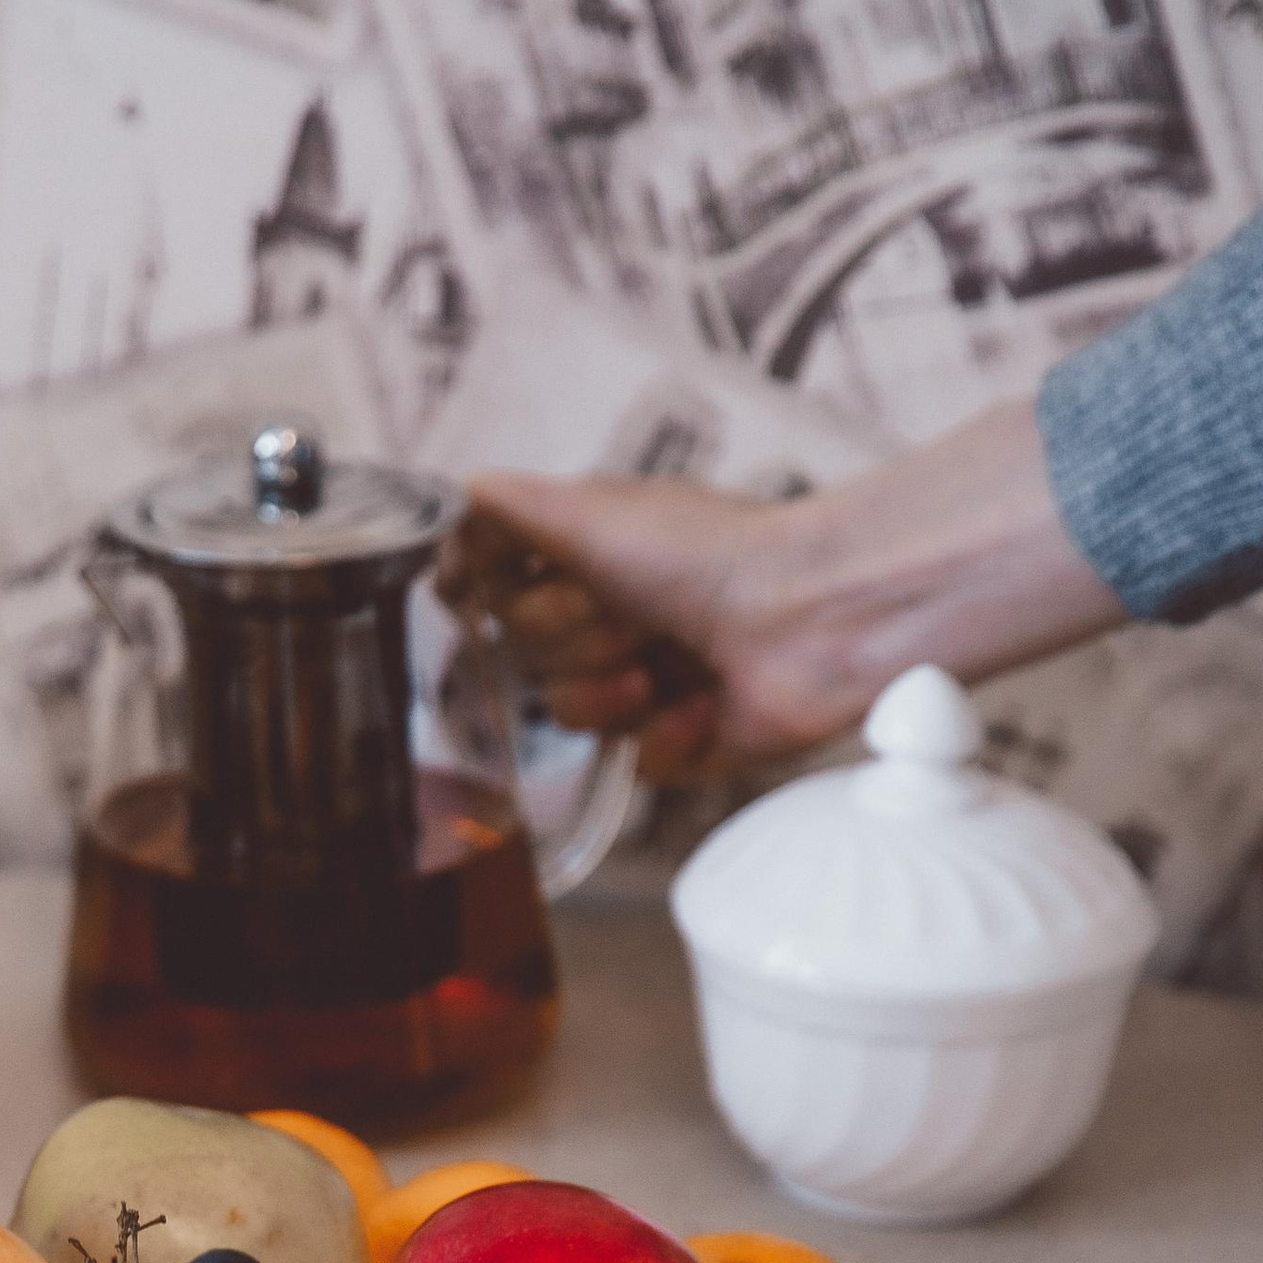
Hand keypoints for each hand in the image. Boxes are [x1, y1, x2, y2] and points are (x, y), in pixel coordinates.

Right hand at [437, 395, 1125, 783]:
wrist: (808, 615)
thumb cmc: (710, 552)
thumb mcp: (587, 510)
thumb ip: (505, 509)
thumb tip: (453, 501)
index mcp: (594, 563)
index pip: (506, 603)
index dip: (524, 603)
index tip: (549, 587)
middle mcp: (619, 619)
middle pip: (529, 663)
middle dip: (576, 642)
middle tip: (631, 616)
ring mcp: (653, 682)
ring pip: (572, 717)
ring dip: (615, 691)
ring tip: (670, 663)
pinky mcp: (691, 740)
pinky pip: (637, 761)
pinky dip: (671, 734)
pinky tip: (707, 704)